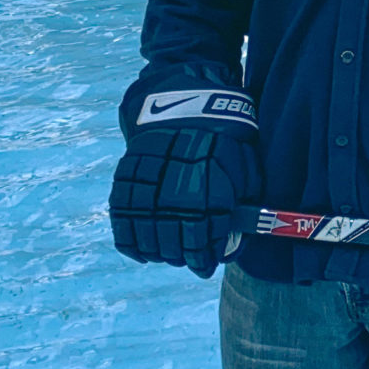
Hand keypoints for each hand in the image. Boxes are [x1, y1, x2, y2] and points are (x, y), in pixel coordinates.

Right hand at [110, 64, 260, 277]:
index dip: (204, 256)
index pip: (204, 233)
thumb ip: (244, 201)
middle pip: (173, 237)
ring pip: (146, 232)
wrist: (182, 102)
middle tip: (188, 261)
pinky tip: (142, 250)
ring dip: (157, 251)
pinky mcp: (125, 179)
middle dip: (182, 256)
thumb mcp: (246, 164)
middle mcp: (175, 186)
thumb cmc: (223, 138)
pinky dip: (130, 239)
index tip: (206, 266)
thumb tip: (238, 236)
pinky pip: (122, 218)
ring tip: (167, 255)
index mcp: (209, 184)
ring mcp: (147, 182)